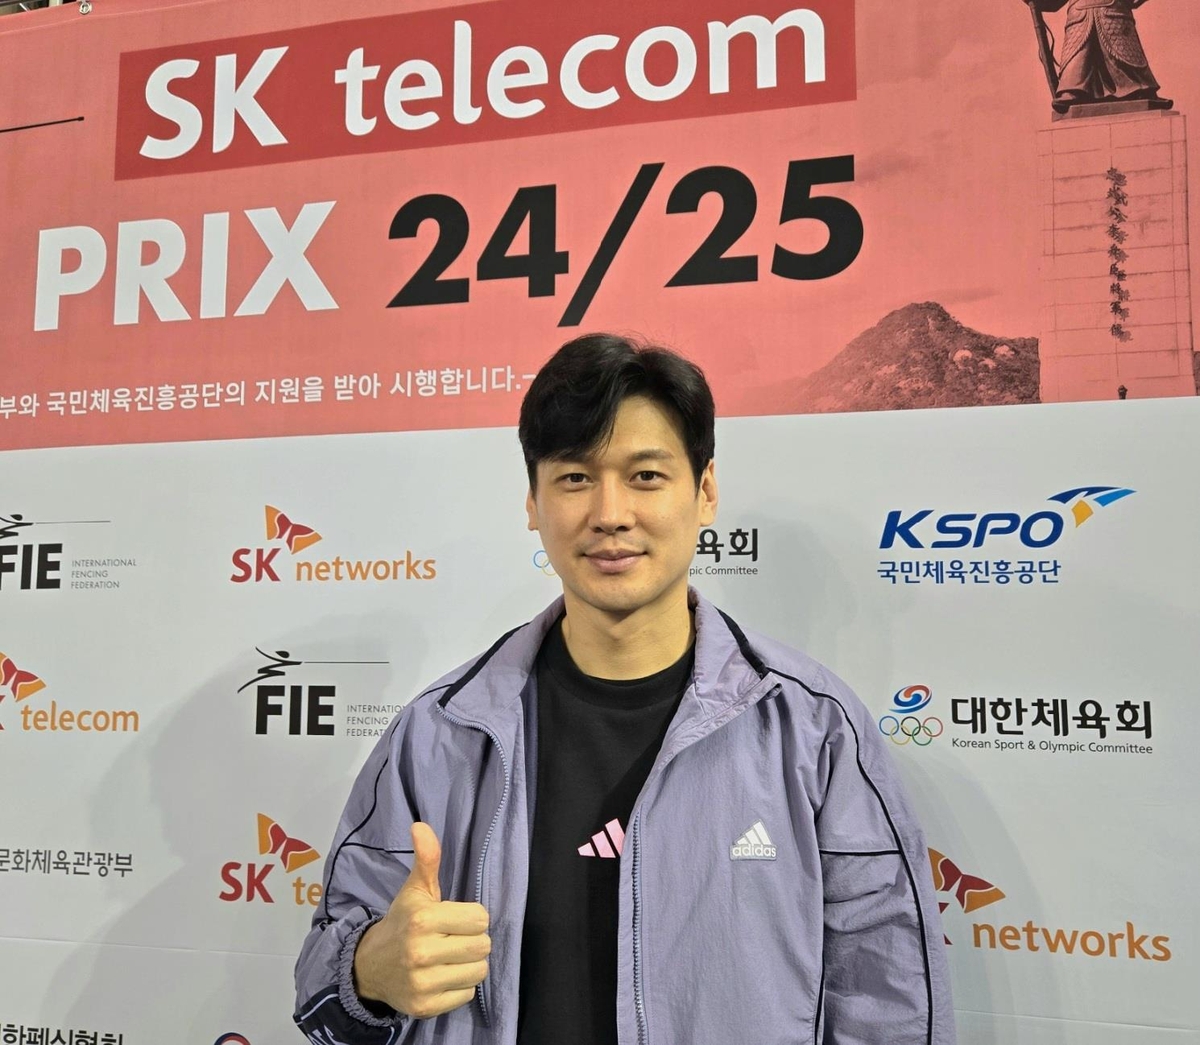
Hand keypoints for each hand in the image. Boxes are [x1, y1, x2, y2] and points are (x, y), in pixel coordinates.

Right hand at [352, 822, 490, 1019]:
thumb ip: (427, 858)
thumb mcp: (415, 889)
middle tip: (453, 938)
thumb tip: (421, 825)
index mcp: (423, 919)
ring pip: (479, 971)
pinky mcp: (425, 1007)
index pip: (480, 918)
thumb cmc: (402, 922)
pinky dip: (459, 986)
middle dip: (472, 940)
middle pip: (482, 945)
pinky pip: (467, 994)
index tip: (455, 918)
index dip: (471, 917)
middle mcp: (422, 952)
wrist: (369, 966)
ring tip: (451, 957)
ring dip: (469, 964)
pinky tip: (442, 976)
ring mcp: (423, 983)